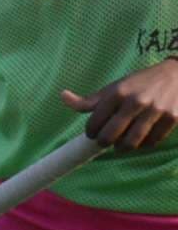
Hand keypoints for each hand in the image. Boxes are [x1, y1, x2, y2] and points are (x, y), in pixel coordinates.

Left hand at [63, 62, 177, 151]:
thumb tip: (62, 96)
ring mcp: (155, 110)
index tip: (94, 132)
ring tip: (122, 142)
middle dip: (104, 142)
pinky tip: (141, 138)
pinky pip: (151, 142)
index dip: (91, 133)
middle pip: (109, 137)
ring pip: (130, 143)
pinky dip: (144, 144)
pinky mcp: (172, 118)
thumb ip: (89, 100)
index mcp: (118, 93)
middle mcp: (135, 101)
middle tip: (107, 140)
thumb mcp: (114, 88)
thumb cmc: (140, 83)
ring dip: (123, 147)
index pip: (94, 124)